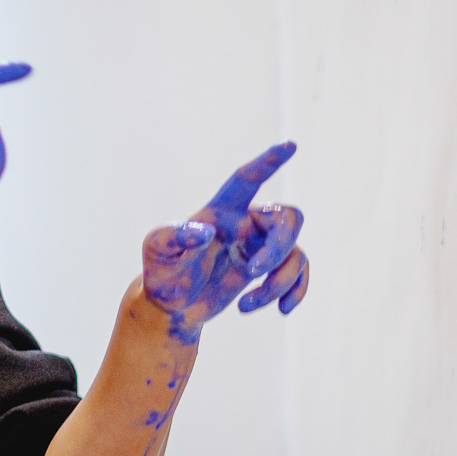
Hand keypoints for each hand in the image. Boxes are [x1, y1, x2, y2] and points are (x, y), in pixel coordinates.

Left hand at [142, 142, 309, 343]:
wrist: (171, 305)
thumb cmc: (162, 271)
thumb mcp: (157, 250)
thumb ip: (176, 235)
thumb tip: (204, 232)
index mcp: (221, 211)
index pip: (247, 179)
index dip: (268, 163)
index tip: (290, 146)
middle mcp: (244, 223)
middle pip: (285, 218)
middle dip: (278, 248)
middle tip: (253, 272)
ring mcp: (258, 245)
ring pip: (294, 252)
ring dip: (278, 282)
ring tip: (247, 305)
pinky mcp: (266, 269)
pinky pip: (299, 271)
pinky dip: (296, 291)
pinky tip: (282, 309)